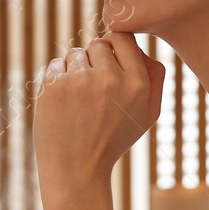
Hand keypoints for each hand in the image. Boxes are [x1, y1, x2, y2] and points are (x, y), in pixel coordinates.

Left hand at [34, 31, 164, 188]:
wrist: (77, 171)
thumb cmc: (113, 141)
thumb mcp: (147, 115)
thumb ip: (154, 77)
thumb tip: (140, 45)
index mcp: (137, 84)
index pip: (123, 37)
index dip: (114, 48)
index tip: (109, 64)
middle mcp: (110, 79)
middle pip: (99, 43)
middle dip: (94, 61)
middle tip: (93, 90)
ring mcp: (79, 81)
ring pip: (75, 53)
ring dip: (75, 70)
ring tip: (78, 101)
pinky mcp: (54, 86)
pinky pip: (55, 65)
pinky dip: (56, 80)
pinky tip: (63, 105)